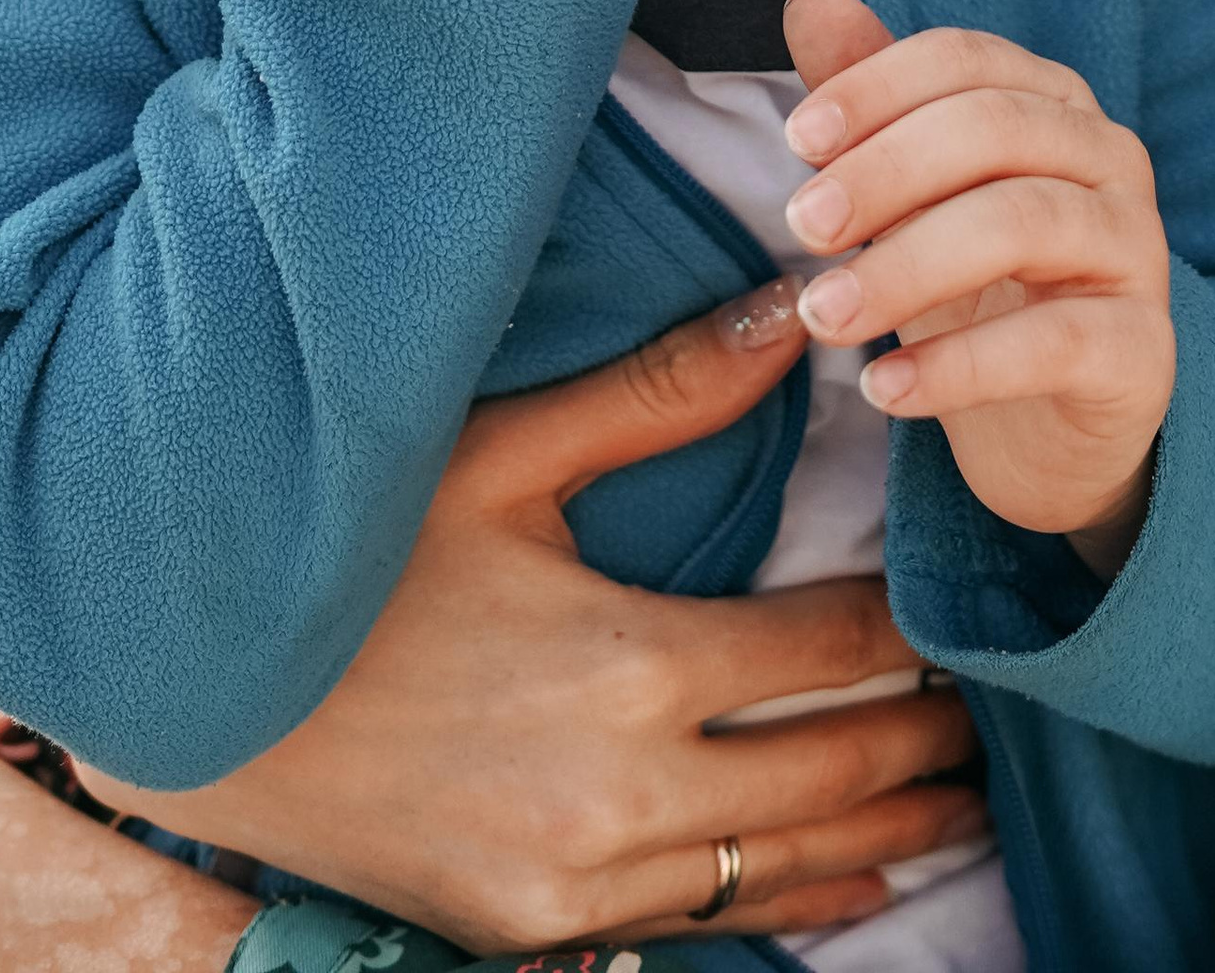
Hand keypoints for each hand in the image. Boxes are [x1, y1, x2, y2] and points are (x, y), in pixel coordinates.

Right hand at [77, 284, 986, 951]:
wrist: (206, 714)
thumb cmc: (354, 562)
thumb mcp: (500, 455)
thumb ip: (661, 392)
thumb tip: (793, 306)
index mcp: (629, 667)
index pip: (831, 652)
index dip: (915, 627)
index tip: (973, 595)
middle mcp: (624, 794)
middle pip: (836, 767)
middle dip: (931, 736)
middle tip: (1008, 704)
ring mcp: (585, 884)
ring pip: (789, 860)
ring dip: (893, 824)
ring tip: (970, 790)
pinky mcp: (544, 933)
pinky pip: (712, 920)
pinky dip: (800, 895)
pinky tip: (865, 873)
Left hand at [781, 0, 1175, 563]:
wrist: (1051, 431)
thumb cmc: (979, 291)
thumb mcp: (916, 197)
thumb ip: (874, 101)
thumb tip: (811, 2)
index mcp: (1053, 103)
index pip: (966, 59)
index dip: (879, 86)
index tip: (798, 139)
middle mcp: (1108, 158)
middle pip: (994, 129)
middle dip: (886, 170)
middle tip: (805, 225)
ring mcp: (1136, 250)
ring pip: (1023, 224)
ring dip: (907, 266)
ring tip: (824, 315)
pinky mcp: (1141, 349)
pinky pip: (1051, 342)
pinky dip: (957, 366)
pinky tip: (885, 388)